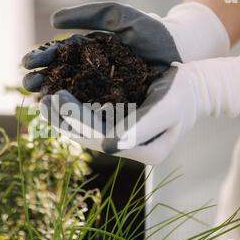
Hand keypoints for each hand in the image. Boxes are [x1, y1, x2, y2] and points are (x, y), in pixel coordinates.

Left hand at [22, 2, 239, 164]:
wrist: (197, 87)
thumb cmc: (185, 93)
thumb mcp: (167, 108)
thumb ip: (140, 128)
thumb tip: (109, 148)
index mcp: (144, 151)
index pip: (103, 138)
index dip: (77, 121)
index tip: (57, 99)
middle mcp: (131, 149)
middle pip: (90, 137)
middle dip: (64, 120)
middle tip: (43, 101)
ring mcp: (125, 138)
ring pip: (88, 131)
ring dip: (65, 118)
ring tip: (44, 101)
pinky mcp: (121, 125)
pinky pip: (93, 120)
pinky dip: (75, 111)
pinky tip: (60, 99)